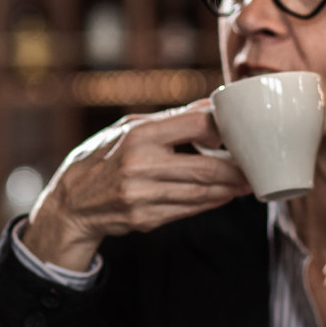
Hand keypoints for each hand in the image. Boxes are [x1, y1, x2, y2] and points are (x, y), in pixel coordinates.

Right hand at [23, 101, 250, 271]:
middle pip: (207, 169)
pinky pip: (188, 211)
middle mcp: (140, 166)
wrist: (70, 202)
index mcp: (138, 135)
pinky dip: (209, 203)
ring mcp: (142, 196)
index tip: (240, 134)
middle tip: (255, 168)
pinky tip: (221, 197)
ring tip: (245, 184)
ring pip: (202, 194)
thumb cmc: (101, 159)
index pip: (197, 126)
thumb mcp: (127, 129)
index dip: (224, 131)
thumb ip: (170, 120)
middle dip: (237, 171)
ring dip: (229, 190)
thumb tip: (212, 106)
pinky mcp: (145, 220)